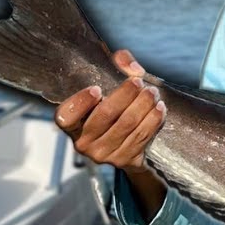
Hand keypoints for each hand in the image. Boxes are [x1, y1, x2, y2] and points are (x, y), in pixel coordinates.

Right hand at [54, 49, 165, 173]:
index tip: (96, 89)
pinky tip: (159, 108)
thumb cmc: (114, 111)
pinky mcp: (126, 160)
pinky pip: (142, 136)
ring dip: (143, 105)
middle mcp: (84, 143)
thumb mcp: (109, 89)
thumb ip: (117, 69)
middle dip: (125, 95)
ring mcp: (105, 155)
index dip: (79, 103)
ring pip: (128, 124)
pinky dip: (153, 119)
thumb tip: (129, 64)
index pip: (65, 117)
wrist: (128, 145)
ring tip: (152, 92)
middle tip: (138, 82)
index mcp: (73, 125)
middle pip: (105, 115)